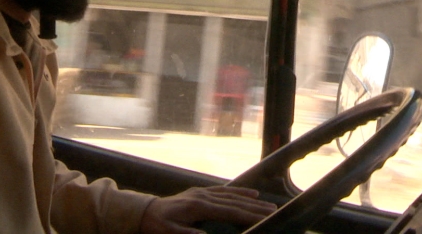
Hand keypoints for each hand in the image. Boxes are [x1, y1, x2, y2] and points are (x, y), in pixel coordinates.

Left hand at [140, 186, 276, 233]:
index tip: (264, 218)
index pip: (229, 211)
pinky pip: (224, 190)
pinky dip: (239, 192)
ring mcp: (203, 192)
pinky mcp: (201, 192)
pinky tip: (251, 195)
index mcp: (198, 207)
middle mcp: (203, 196)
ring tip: (269, 205)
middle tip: (274, 212)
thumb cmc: (159, 225)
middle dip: (256, 207)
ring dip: (252, 200)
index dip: (248, 215)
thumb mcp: (170, 233)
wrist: (146, 211)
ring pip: (232, 195)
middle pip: (234, 202)